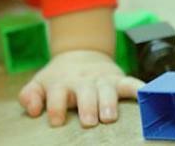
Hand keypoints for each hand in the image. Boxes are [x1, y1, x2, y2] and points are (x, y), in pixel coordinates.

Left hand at [18, 50, 143, 127]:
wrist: (81, 53)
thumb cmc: (59, 78)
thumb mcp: (40, 83)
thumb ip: (30, 95)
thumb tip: (32, 110)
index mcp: (62, 83)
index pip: (57, 94)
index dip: (56, 106)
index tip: (57, 121)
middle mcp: (82, 82)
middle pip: (85, 93)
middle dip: (87, 106)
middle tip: (88, 121)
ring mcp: (101, 80)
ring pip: (106, 90)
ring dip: (108, 102)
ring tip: (109, 117)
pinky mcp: (117, 79)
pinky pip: (129, 83)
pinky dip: (138, 88)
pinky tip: (144, 94)